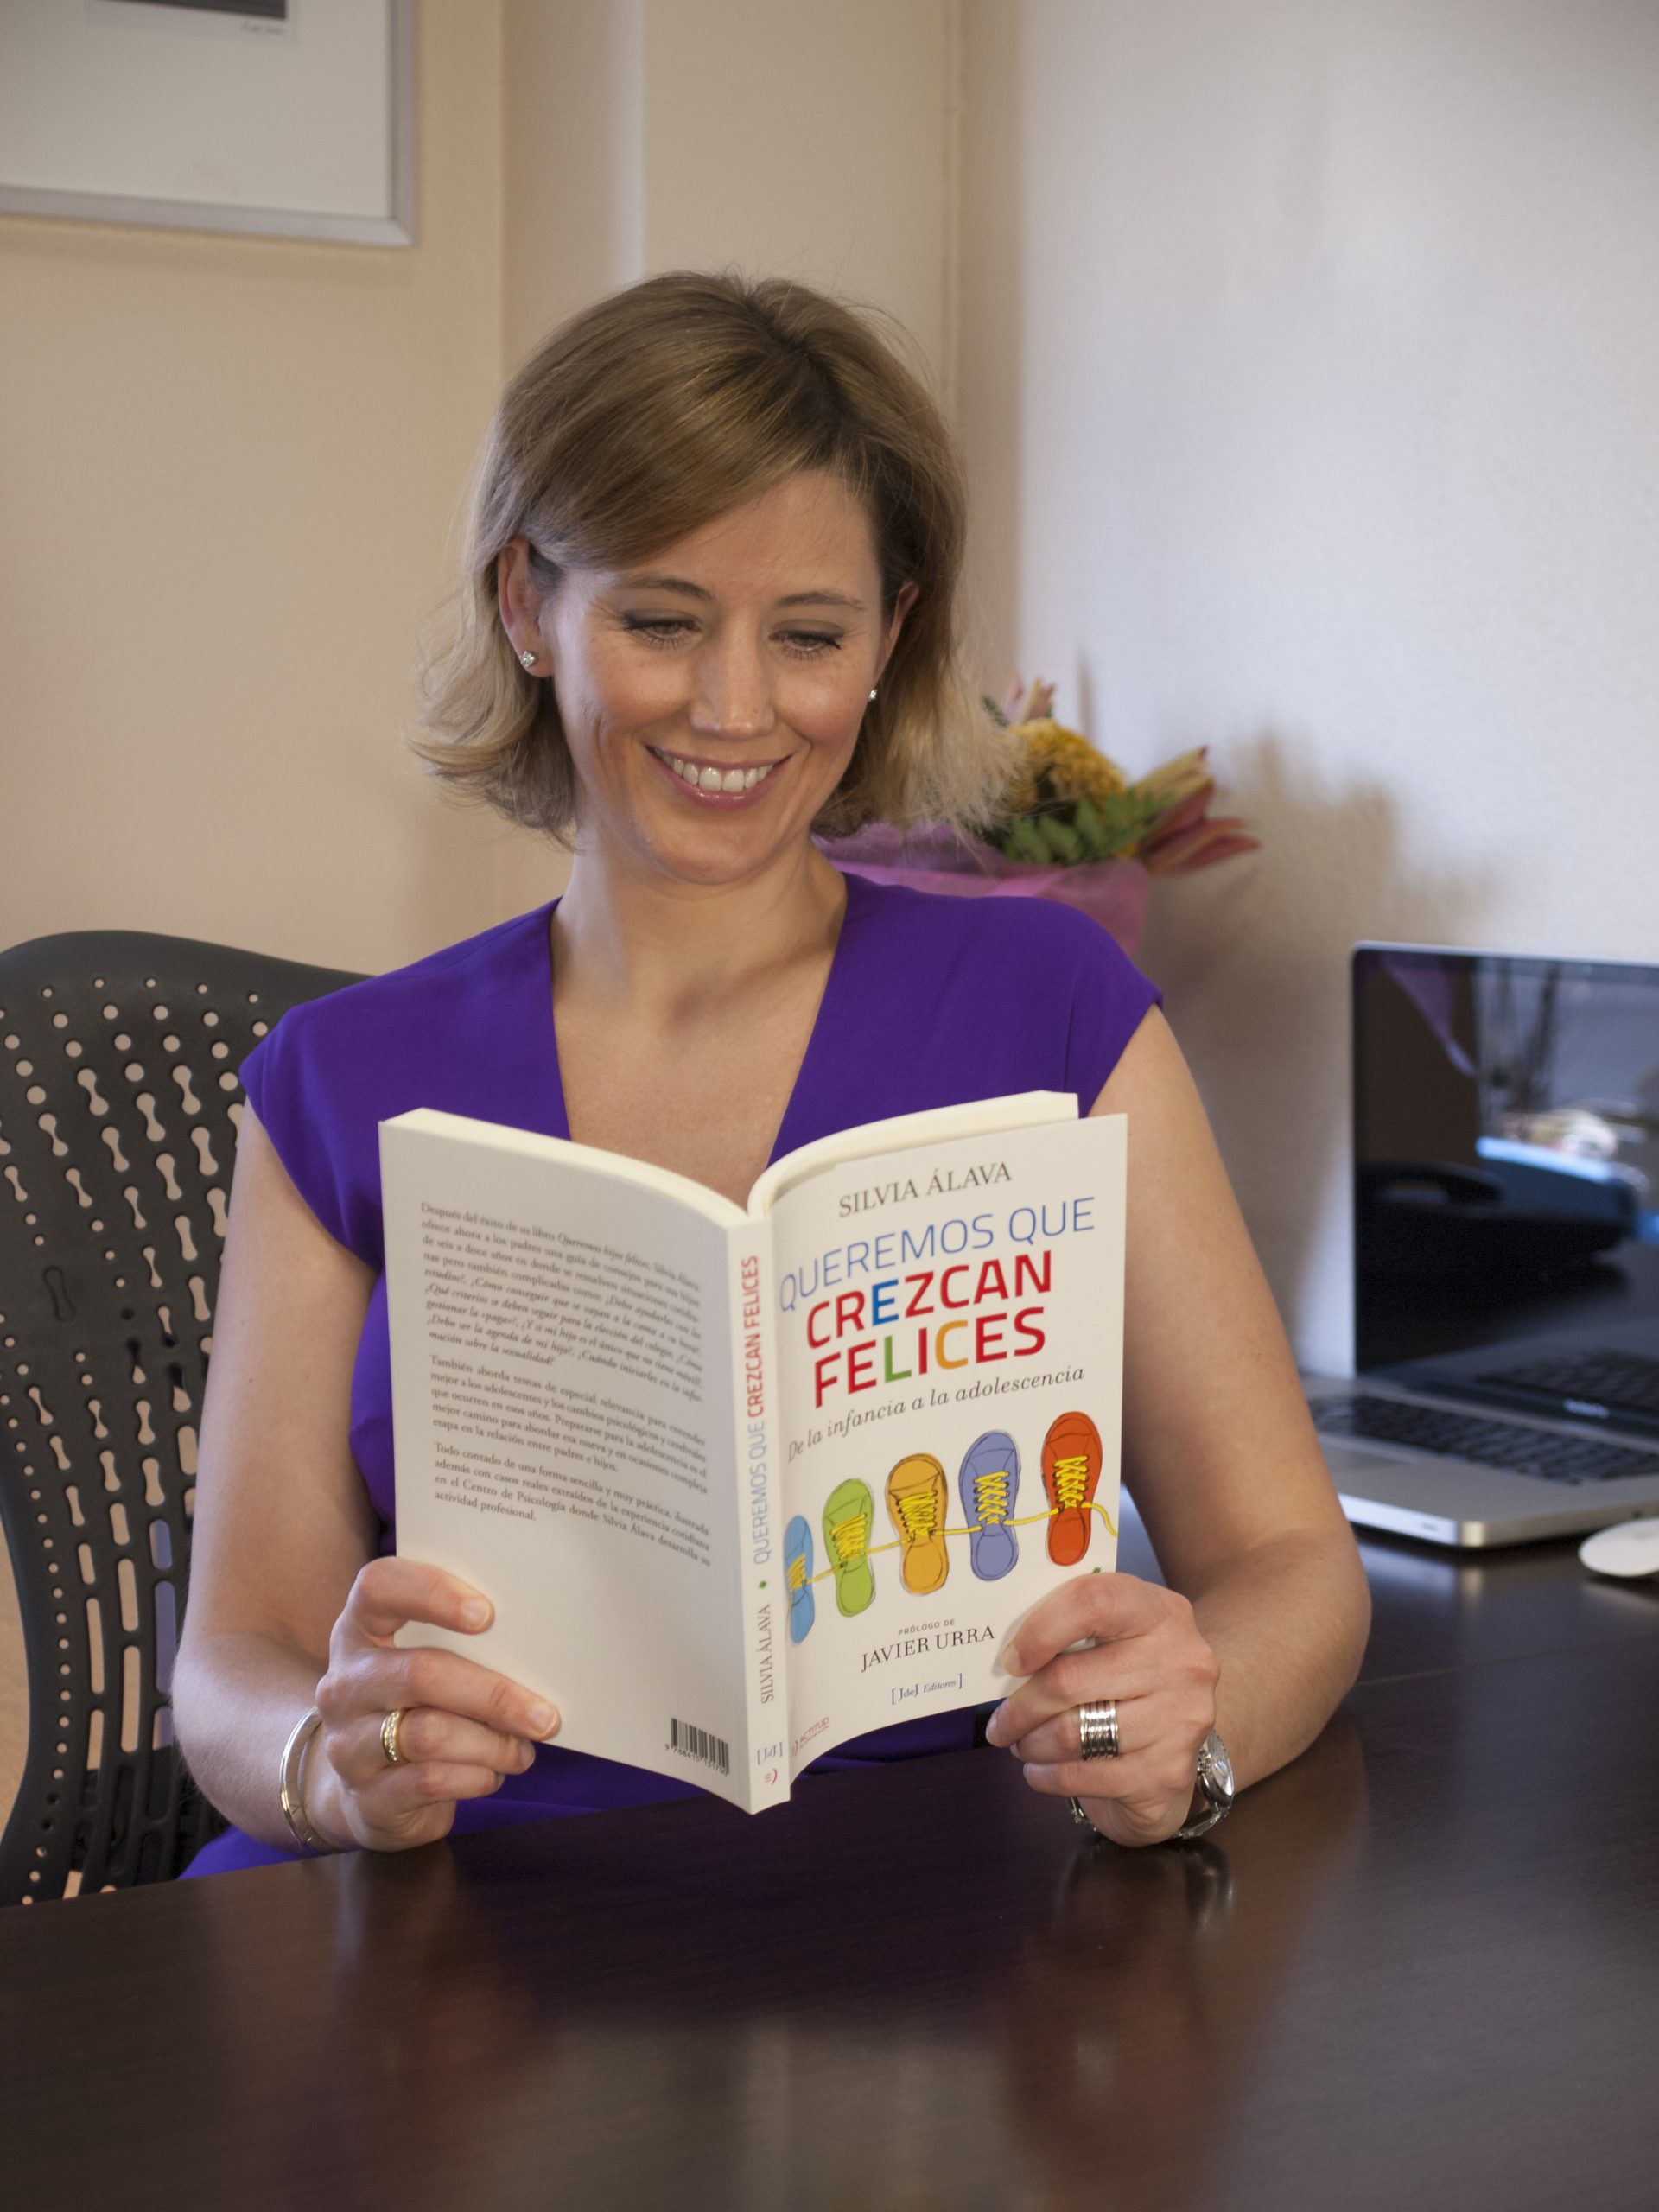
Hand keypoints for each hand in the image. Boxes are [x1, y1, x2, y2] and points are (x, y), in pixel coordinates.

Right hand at [307, 1557, 559, 1852]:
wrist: (369, 1793)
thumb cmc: (416, 1708)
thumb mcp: (425, 1664)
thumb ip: (464, 1644)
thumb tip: (538, 1648)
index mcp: (360, 1631)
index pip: (379, 1586)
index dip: (431, 1592)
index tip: (487, 1614)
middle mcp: (346, 1683)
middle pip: (419, 1673)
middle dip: (493, 1694)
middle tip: (544, 1715)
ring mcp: (347, 1744)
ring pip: (430, 1734)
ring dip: (492, 1743)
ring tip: (522, 1750)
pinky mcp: (367, 1796)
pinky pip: (431, 1781)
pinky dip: (476, 1776)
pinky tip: (494, 1773)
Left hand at [983, 1574, 1219, 1846]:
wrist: (1198, 1726)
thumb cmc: (1136, 1673)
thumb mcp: (1118, 1634)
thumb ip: (1072, 1629)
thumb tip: (1005, 1656)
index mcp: (1159, 1612)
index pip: (1092, 1603)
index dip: (1040, 1630)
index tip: (1012, 1660)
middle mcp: (1179, 1662)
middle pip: (1069, 1680)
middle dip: (1021, 1707)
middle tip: (1000, 1723)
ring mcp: (1179, 1720)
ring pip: (1072, 1734)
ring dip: (1032, 1744)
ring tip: (1022, 1744)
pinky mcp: (1167, 1772)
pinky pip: (1085, 1776)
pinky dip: (1049, 1776)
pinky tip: (1040, 1771)